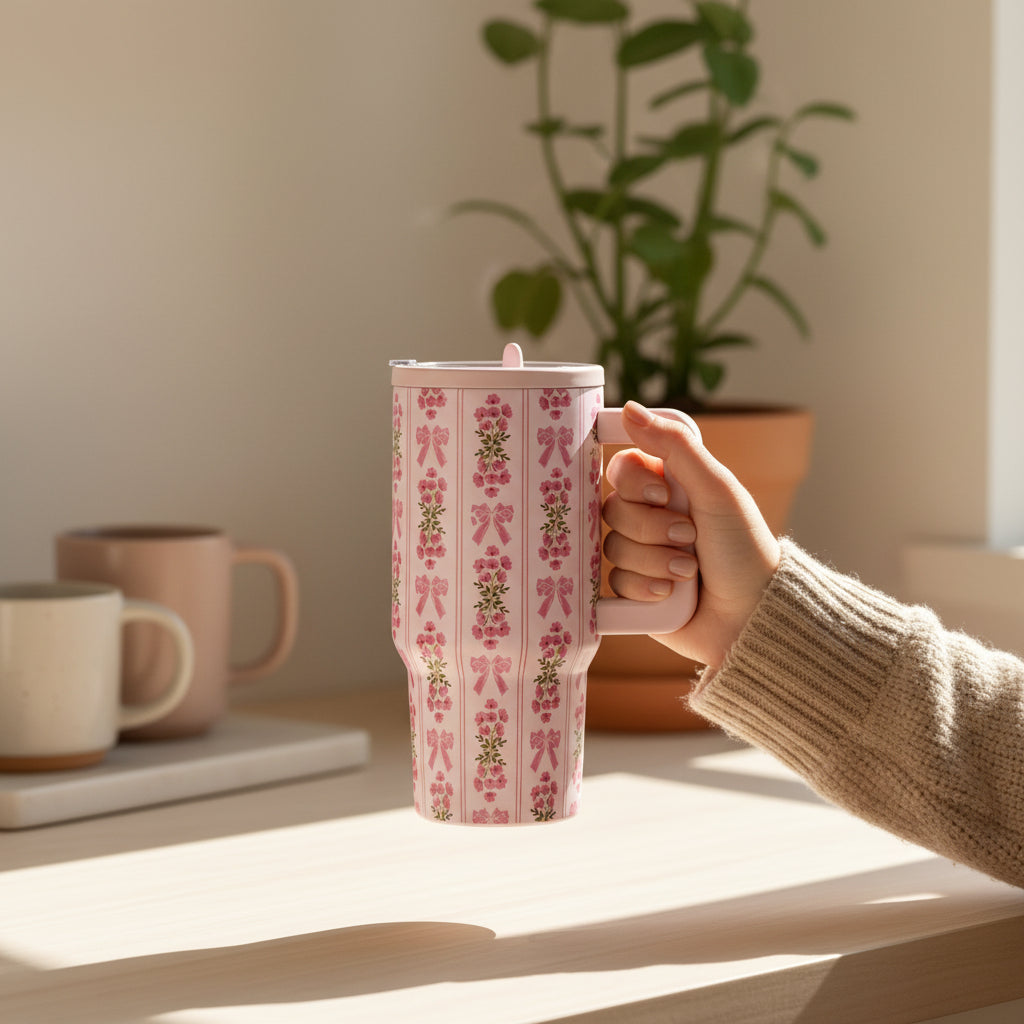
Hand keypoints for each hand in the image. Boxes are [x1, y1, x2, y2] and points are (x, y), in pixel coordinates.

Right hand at [603, 402, 781, 667]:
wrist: (754, 615)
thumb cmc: (745, 548)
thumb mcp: (717, 489)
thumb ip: (674, 446)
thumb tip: (630, 408)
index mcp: (668, 487)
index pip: (622, 469)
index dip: (633, 482)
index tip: (660, 492)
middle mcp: (650, 518)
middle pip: (612, 509)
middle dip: (652, 527)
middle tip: (689, 537)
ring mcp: (640, 555)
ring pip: (612, 547)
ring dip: (654, 559)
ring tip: (689, 571)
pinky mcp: (634, 592)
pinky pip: (615, 582)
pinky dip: (645, 587)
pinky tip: (671, 594)